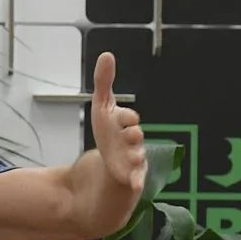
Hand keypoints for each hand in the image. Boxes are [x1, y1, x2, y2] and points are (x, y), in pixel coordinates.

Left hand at [89, 52, 145, 192]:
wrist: (109, 162)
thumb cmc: (109, 133)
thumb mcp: (102, 108)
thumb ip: (104, 83)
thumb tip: (107, 54)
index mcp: (126, 124)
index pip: (127, 118)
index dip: (125, 116)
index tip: (121, 116)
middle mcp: (133, 141)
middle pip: (135, 136)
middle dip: (133, 134)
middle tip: (131, 133)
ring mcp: (134, 159)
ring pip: (137, 157)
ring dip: (135, 157)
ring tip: (133, 159)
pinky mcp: (131, 177)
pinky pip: (137, 179)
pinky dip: (137, 181)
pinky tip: (134, 186)